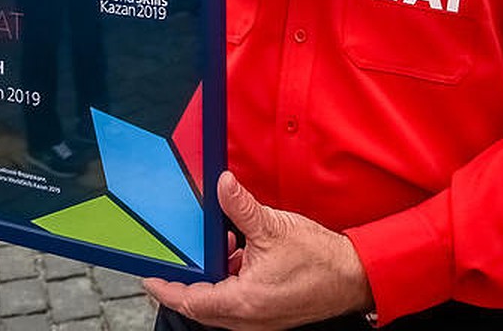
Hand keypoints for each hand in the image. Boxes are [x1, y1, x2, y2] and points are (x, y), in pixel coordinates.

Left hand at [143, 172, 372, 330]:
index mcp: (244, 300)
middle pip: (203, 306)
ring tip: (216, 247)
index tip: (150, 278)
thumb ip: (241, 206)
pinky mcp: (271, 311)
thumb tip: (221, 184)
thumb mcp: (273, 226)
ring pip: (220, 304)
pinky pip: (238, 301)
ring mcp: (261, 317)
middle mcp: (249, 316)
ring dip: (211, 279)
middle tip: (171, 263)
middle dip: (185, 284)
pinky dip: (231, 279)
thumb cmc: (318, 259)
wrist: (353, 277)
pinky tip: (239, 253)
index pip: (193, 300)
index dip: (167, 290)